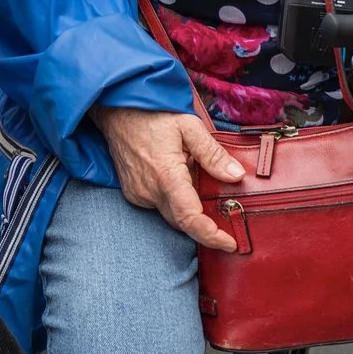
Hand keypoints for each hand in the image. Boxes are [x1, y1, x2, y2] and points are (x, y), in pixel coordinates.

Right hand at [91, 105, 247, 252]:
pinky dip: (174, 201)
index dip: (211, 236)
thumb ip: (212, 154)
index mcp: (166, 176)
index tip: (229, 244)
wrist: (116, 110)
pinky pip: (159, 205)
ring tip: (199, 184)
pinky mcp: (133, 192)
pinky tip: (180, 179)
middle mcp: (150, 190)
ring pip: (171, 214)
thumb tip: (236, 176)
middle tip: (226, 216)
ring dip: (189, 209)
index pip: (190, 219)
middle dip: (205, 224)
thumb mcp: (189, 126)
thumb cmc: (152, 114)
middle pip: (183, 222)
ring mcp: (138, 193)